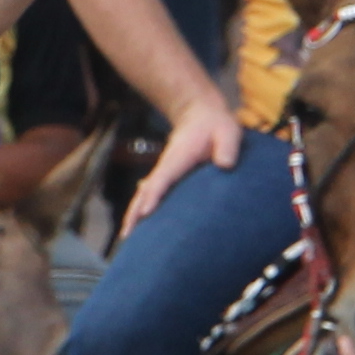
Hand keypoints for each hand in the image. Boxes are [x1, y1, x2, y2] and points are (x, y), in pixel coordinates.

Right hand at [125, 93, 241, 227]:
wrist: (201, 115)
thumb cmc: (216, 126)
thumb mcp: (227, 131)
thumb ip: (227, 146)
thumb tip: (225, 165)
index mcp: (178, 158)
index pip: (163, 178)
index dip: (154, 195)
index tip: (145, 212)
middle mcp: (166, 167)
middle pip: (145, 192)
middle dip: (135, 212)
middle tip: (127, 236)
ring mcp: (164, 173)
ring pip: (143, 196)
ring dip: (134, 215)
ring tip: (128, 239)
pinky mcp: (167, 178)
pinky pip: (151, 196)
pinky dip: (141, 210)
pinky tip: (139, 228)